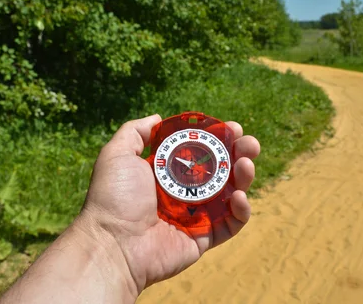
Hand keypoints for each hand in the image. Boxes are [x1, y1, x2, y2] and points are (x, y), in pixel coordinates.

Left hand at [78, 114, 259, 294]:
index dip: (219, 138)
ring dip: (244, 176)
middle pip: (221, 169)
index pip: (201, 150)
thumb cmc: (114, 198)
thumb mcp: (117, 154)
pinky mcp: (204, 238)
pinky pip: (231, 224)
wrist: (113, 244)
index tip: (232, 128)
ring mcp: (196, 215)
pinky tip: (239, 197)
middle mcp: (184, 191)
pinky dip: (241, 211)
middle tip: (250, 144)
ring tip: (246, 165)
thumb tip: (157, 118)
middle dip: (240, 153)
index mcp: (167, 172)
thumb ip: (135, 132)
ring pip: (231, 193)